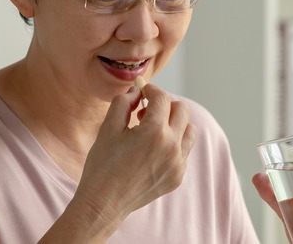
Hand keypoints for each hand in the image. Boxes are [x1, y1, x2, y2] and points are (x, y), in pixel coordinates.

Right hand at [72, 83, 197, 227]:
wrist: (103, 203)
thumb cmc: (103, 164)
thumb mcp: (108, 128)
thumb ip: (123, 102)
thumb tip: (137, 91)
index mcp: (154, 131)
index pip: (162, 98)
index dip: (151, 89)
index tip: (143, 91)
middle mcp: (172, 146)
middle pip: (182, 110)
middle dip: (165, 105)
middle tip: (146, 111)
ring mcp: (178, 163)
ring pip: (189, 130)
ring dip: (174, 124)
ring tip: (153, 130)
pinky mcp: (178, 176)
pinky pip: (184, 151)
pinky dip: (173, 144)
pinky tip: (152, 151)